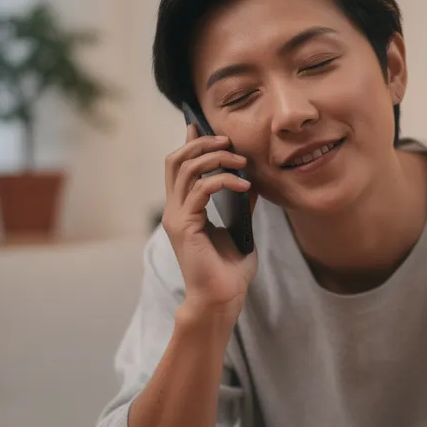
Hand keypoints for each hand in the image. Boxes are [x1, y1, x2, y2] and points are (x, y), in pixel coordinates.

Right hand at [162, 123, 258, 317]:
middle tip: (228, 141)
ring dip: (215, 157)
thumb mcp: (240, 231)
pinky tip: (244, 186)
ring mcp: (177, 218)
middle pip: (176, 160)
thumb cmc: (228, 273)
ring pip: (186, 169)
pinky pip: (202, 189)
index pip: (178, 167)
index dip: (188, 143)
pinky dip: (224, 180)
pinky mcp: (185, 226)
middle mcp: (175, 211)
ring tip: (240, 161)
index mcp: (184, 211)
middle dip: (201, 144)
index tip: (200, 125)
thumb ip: (241, 206)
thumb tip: (252, 183)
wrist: (221, 300)